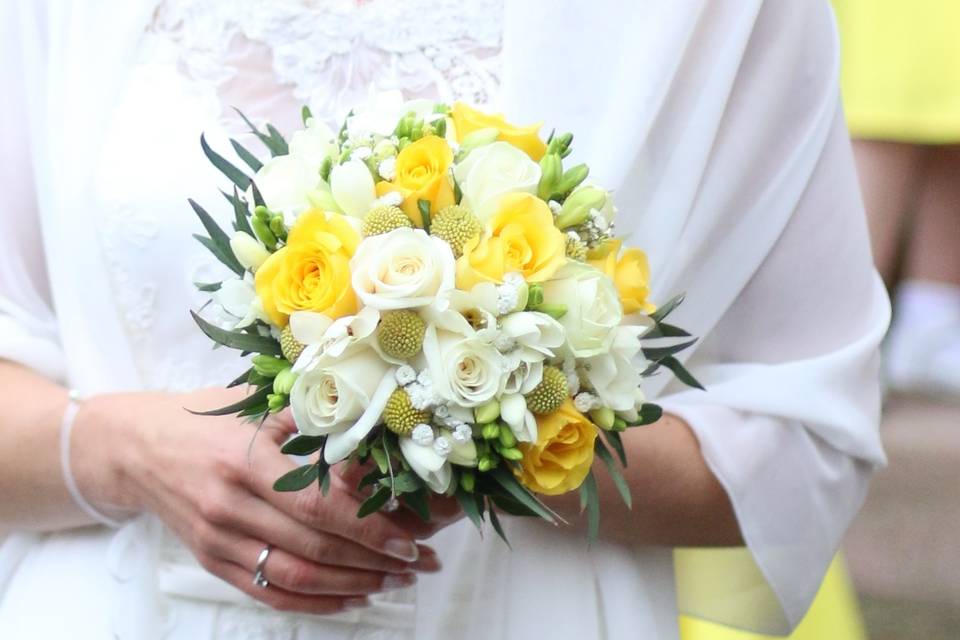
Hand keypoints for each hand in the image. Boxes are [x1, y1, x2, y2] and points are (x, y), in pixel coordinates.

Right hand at [72, 387, 439, 614]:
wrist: (135, 447)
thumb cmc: (204, 418)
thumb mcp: (255, 405)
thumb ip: (310, 420)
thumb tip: (372, 436)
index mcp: (245, 461)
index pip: (319, 508)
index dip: (368, 529)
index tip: (408, 540)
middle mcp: (229, 507)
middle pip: (314, 548)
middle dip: (374, 562)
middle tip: (417, 565)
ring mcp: (217, 540)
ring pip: (295, 578)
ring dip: (352, 586)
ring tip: (393, 582)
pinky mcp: (210, 561)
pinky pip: (267, 592)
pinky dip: (313, 602)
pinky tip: (350, 598)